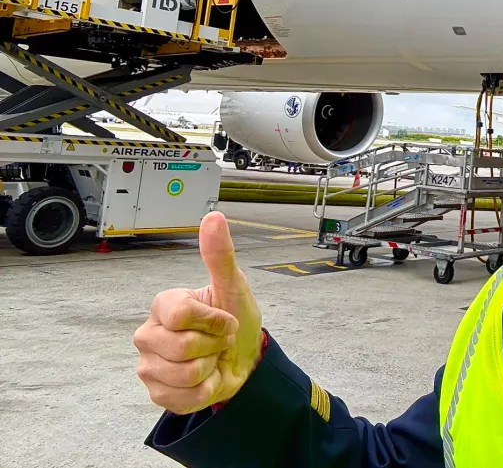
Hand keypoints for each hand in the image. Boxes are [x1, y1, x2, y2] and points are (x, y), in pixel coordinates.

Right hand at [134, 211, 264, 414]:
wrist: (244, 360)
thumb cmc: (236, 320)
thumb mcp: (234, 287)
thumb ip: (220, 255)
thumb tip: (213, 216)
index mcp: (163, 305)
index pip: (181, 314)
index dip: (214, 320)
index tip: (225, 318)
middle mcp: (147, 334)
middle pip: (183, 347)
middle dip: (215, 345)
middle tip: (219, 340)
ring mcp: (149, 366)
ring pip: (185, 374)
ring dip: (211, 368)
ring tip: (212, 358)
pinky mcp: (157, 394)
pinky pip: (186, 397)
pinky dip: (207, 390)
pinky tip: (207, 379)